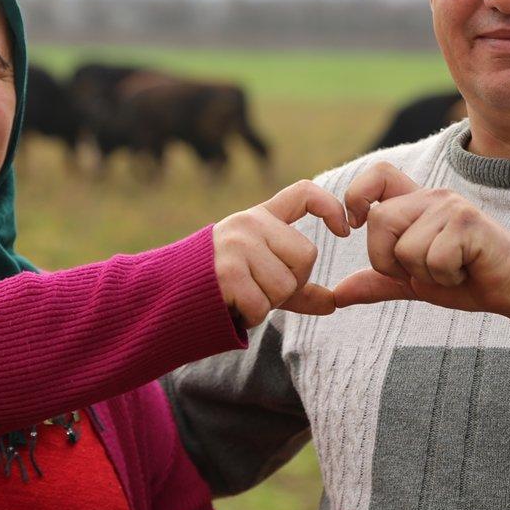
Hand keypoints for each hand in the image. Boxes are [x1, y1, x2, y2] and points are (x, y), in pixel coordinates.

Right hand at [213, 179, 350, 327]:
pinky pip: (262, 304)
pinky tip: (231, 305)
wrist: (164, 291)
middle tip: (258, 286)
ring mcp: (237, 245)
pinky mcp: (227, 271)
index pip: (304, 193)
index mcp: (260, 217)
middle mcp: (249, 224)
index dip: (331, 207)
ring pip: (286, 284)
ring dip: (268, 302)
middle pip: (306, 255)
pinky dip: (251, 315)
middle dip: (290, 282)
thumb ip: (295, 284)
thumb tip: (334, 303)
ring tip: (241, 294)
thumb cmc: (219, 283)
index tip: (345, 229)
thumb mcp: (260, 274)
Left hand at [333, 162, 509, 330]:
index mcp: (418, 203)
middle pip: (378, 220)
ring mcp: (451, 207)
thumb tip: (337, 294)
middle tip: (422, 270)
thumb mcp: (415, 282)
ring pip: (404, 247)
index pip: (378, 174)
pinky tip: (466, 272)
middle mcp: (433, 197)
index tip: (354, 225)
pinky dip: (445, 279)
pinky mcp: (467, 223)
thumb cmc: (468, 281)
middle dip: (389, 260)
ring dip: (424, 274)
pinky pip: (432, 260)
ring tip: (451, 270)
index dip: (357, 195)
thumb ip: (379, 282)